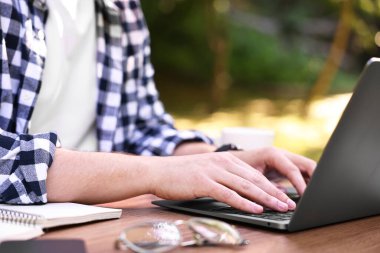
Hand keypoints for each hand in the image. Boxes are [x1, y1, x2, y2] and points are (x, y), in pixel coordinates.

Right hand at [148, 151, 304, 213]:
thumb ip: (225, 175)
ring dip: (265, 198)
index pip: (254, 173)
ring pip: (245, 186)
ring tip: (280, 207)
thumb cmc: (183, 173)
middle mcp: (222, 163)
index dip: (272, 185)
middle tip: (289, 203)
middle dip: (274, 192)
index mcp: (226, 159)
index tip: (285, 195)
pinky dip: (244, 202)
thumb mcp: (208, 169)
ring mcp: (213, 172)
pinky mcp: (204, 182)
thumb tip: (243, 189)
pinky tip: (256, 209)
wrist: (159, 171)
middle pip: (254, 179)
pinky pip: (228, 194)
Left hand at [232, 147, 315, 194]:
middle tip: (319, 195)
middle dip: (315, 179)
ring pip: (307, 168)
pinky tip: (310, 194)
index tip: (307, 197)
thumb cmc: (238, 168)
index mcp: (272, 154)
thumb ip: (264, 187)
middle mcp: (282, 154)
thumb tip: (280, 201)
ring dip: (314, 180)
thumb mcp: (249, 177)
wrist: (231, 160)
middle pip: (307, 164)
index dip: (301, 183)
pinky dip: (308, 182)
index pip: (292, 169)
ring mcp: (286, 159)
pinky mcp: (287, 166)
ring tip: (318, 196)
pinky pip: (302, 172)